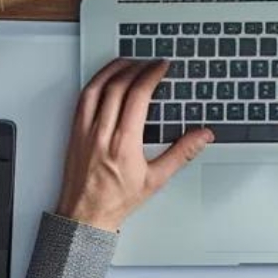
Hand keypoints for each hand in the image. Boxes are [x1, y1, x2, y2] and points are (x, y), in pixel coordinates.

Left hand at [56, 59, 211, 231]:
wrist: (86, 215)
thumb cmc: (117, 201)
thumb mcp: (156, 179)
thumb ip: (182, 153)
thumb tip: (202, 136)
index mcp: (124, 143)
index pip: (138, 95)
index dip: (151, 74)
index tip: (161, 66)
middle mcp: (102, 133)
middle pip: (118, 86)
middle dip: (136, 67)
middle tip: (149, 62)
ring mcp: (85, 131)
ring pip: (97, 87)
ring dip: (113, 69)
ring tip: (127, 62)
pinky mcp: (74, 133)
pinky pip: (82, 99)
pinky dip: (95, 83)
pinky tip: (104, 79)